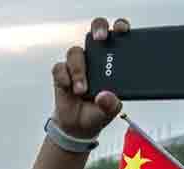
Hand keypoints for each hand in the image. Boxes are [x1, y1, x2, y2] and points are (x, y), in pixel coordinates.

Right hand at [52, 18, 128, 137]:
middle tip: (101, 39)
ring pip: (76, 52)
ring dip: (78, 69)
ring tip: (82, 90)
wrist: (78, 126)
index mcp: (114, 61)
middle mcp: (96, 57)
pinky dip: (64, 77)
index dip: (121, 27)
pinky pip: (60, 67)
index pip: (119, 37)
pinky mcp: (62, 73)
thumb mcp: (111, 111)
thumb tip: (105, 96)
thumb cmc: (98, 112)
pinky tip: (68, 87)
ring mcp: (78, 63)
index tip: (122, 30)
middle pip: (97, 30)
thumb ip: (111, 104)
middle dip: (99, 29)